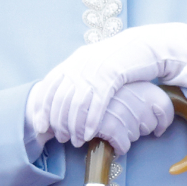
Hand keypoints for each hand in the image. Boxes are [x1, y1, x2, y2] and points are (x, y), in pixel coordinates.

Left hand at [29, 23, 186, 146]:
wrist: (145, 45)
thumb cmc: (121, 58)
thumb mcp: (95, 62)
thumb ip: (79, 75)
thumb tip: (63, 98)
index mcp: (74, 60)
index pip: (48, 86)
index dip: (41, 108)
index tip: (41, 126)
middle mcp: (81, 64)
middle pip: (61, 98)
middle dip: (58, 122)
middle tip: (61, 138)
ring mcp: (95, 70)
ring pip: (77, 103)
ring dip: (75, 126)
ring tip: (77, 140)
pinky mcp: (112, 76)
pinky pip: (97, 103)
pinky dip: (91, 121)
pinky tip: (91, 133)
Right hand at [93, 82, 174, 155]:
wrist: (76, 94)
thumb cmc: (103, 92)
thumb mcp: (125, 86)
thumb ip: (143, 97)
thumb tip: (160, 126)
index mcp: (143, 86)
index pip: (165, 106)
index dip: (164, 121)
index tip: (158, 128)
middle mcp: (137, 98)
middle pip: (150, 124)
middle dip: (140, 128)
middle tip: (124, 122)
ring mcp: (124, 112)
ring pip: (136, 136)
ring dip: (127, 135)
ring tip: (113, 126)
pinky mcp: (111, 126)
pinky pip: (124, 145)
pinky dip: (119, 147)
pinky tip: (113, 142)